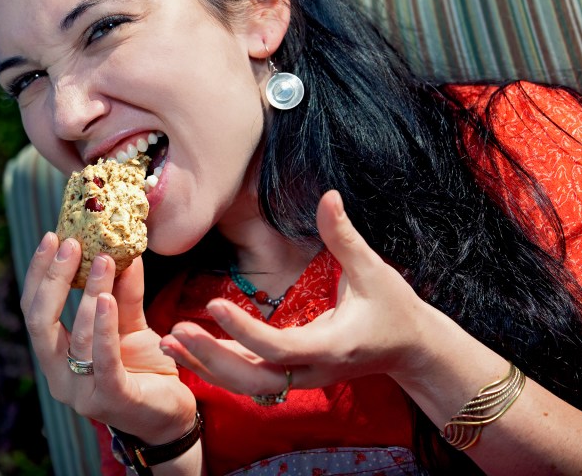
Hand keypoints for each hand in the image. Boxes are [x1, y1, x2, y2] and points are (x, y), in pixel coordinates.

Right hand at [20, 233, 196, 442]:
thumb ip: (123, 293)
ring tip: (104, 260)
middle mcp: (59, 377)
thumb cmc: (144, 368)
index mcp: (55, 356)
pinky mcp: (111, 398)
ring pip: (77, 335)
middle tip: (71, 244)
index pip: (33, 310)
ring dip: (89, 292)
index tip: (52, 237)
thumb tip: (122, 250)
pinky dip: (102, 326)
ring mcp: (82, 392)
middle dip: (53, 278)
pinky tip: (106, 298)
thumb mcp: (130, 324)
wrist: (172, 414)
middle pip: (40, 322)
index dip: (38, 273)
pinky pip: (102, 358)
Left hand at [160, 190, 438, 395]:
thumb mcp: (374, 271)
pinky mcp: (292, 376)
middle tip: (175, 333)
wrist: (412, 350)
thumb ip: (345, 236)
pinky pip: (249, 379)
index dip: (245, 330)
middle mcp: (312, 370)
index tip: (212, 303)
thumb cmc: (395, 309)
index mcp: (332, 347)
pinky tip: (187, 349)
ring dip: (207, 366)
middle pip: (254, 379)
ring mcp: (301, 378)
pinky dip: (217, 367)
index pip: (279, 347)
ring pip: (247, 385)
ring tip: (168, 343)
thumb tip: (329, 195)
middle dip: (213, 359)